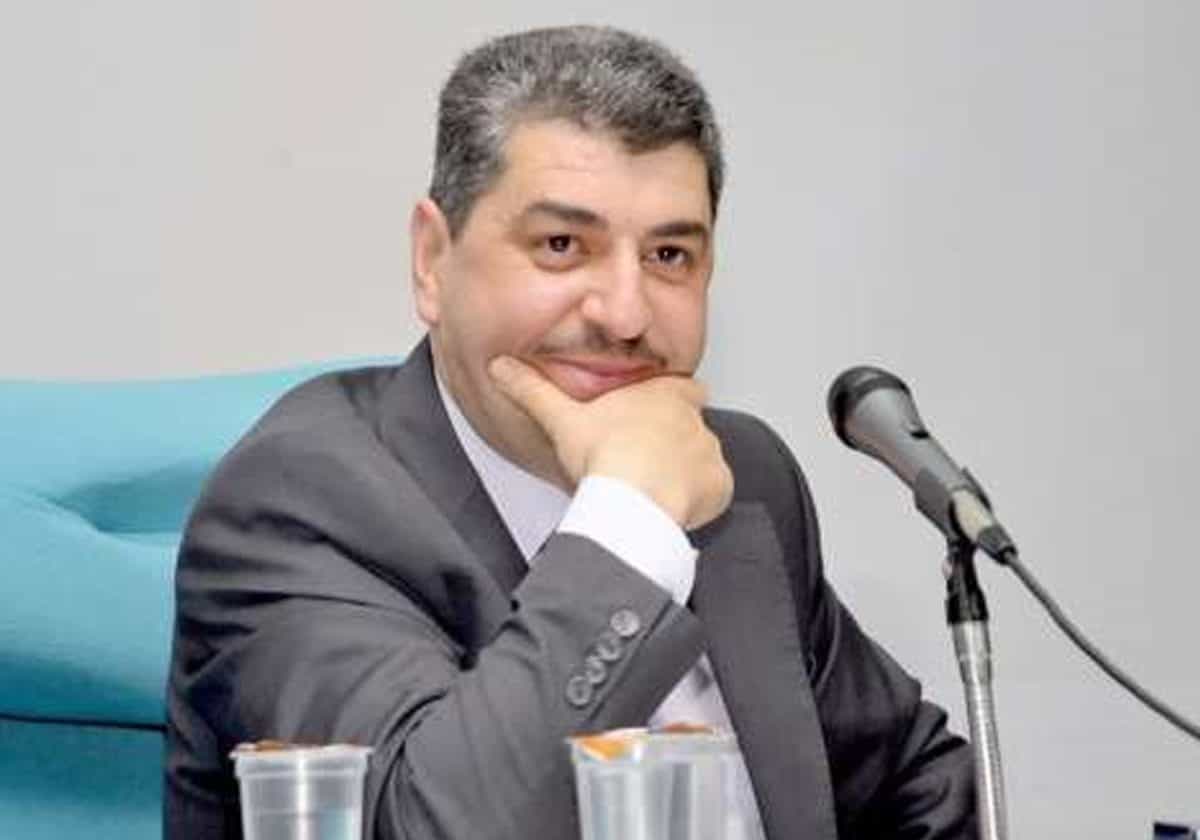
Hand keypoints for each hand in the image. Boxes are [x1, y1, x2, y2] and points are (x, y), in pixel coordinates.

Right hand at [488, 356, 733, 528]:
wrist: (633, 500)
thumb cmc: (603, 456)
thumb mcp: (560, 418)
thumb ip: (531, 390)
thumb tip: (501, 367)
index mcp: (663, 395)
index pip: (682, 388)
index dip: (670, 402)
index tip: (651, 418)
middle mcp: (694, 419)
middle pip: (692, 426)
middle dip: (674, 442)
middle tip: (644, 462)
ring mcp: (710, 453)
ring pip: (703, 459)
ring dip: (685, 472)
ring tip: (652, 490)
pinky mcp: (719, 486)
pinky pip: (715, 491)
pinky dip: (699, 500)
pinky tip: (670, 507)